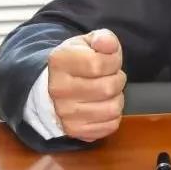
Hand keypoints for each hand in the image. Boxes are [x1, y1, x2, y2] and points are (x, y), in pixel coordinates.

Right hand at [47, 28, 126, 142]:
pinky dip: (112, 115)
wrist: (53, 85)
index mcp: (60, 61)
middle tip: (109, 76)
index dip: (113, 61)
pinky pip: (110, 125)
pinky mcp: (74, 131)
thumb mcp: (87, 42)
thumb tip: (108, 44)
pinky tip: (102, 105)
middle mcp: (58, 89)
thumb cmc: (75, 62)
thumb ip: (103, 39)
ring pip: (112, 108)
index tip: (110, 59)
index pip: (99, 64)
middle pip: (108, 88)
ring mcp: (65, 113)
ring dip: (116, 98)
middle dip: (117, 79)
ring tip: (105, 91)